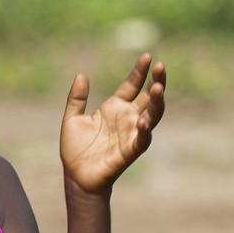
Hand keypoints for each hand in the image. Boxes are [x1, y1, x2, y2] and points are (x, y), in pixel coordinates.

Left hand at [59, 54, 165, 193]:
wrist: (76, 175)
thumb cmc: (76, 149)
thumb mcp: (72, 118)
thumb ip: (77, 98)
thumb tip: (81, 75)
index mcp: (115, 108)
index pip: (132, 85)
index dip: (140, 72)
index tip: (147, 56)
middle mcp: (128, 118)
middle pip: (148, 97)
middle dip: (156, 82)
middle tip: (161, 67)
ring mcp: (132, 133)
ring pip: (152, 115)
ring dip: (157, 103)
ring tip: (158, 87)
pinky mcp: (130, 151)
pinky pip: (142, 139)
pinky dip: (145, 131)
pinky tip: (144, 121)